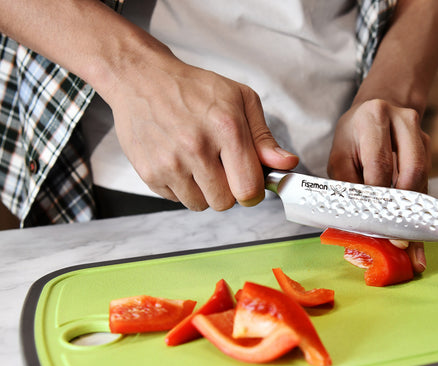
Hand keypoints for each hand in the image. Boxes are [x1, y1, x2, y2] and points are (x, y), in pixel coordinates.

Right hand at [106, 48, 297, 210]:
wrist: (140, 79)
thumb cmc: (193, 89)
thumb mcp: (239, 100)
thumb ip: (264, 138)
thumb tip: (286, 164)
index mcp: (226, 128)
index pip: (249, 189)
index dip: (252, 191)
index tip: (248, 183)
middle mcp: (196, 148)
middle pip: (224, 203)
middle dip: (227, 191)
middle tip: (220, 169)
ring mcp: (170, 163)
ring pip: (200, 205)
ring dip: (203, 191)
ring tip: (197, 164)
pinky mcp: (150, 173)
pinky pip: (175, 199)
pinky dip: (180, 187)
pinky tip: (178, 162)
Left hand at [327, 99, 429, 272]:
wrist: (376, 110)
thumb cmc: (352, 138)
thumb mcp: (338, 156)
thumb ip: (345, 184)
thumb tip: (355, 220)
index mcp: (374, 118)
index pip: (379, 165)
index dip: (376, 197)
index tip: (372, 223)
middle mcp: (404, 122)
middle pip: (410, 172)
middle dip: (401, 208)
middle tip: (394, 238)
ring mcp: (422, 135)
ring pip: (422, 180)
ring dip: (412, 211)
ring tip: (405, 240)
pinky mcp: (429, 149)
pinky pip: (425, 183)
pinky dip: (416, 207)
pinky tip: (412, 230)